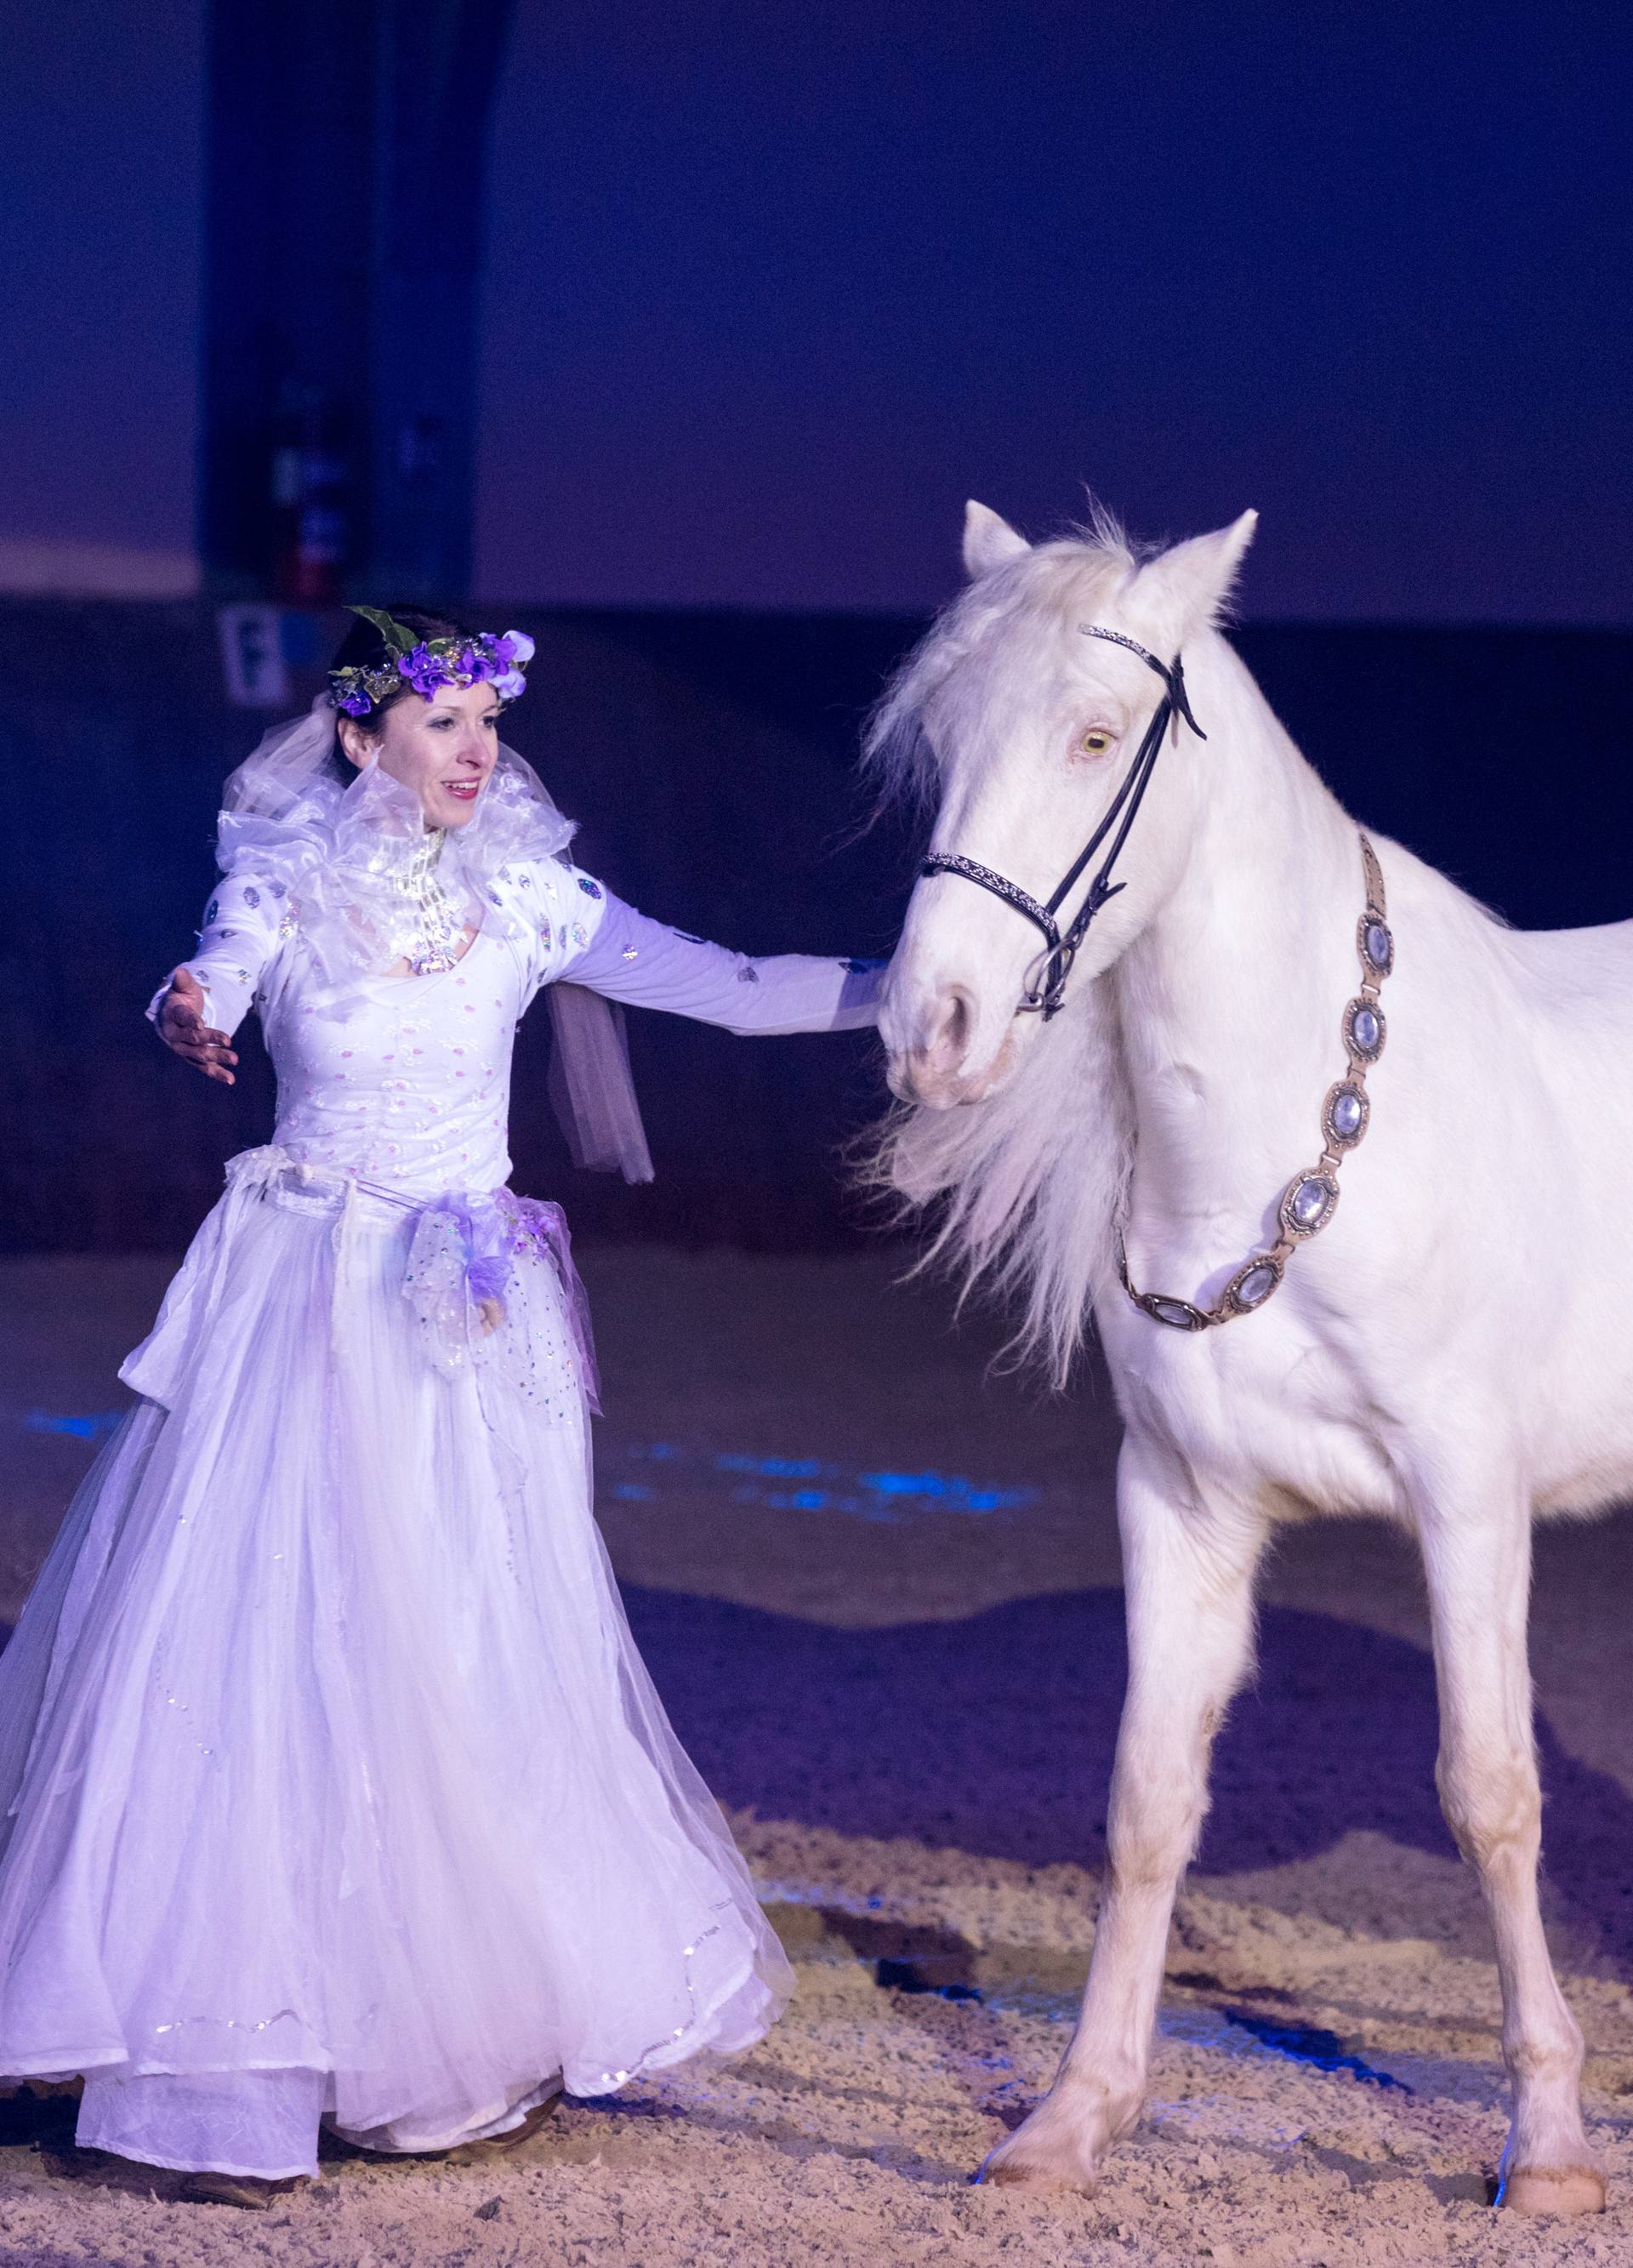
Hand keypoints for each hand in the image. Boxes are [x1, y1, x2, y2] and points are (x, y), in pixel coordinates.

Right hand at [157, 968, 237, 1084]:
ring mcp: (182, 1048)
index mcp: (171, 1015)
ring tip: (234, 1059)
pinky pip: (203, 1067)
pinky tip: (230, 1079)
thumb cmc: (181, 998)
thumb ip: (183, 981)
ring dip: (217, 1057)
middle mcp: (174, 1035)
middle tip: (229, 1042)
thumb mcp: (184, 987)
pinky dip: (216, 1073)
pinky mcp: (192, 1057)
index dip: (191, 1021)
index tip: (201, 1025)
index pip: (181, 1018)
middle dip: (210, 1040)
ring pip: (199, 1054)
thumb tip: (180, 971)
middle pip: (193, 1039)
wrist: (173, 1015)